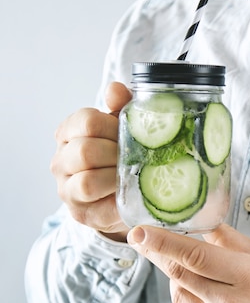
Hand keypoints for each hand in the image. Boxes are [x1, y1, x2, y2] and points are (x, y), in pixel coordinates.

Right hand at [51, 81, 131, 240]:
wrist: (120, 194)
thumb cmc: (119, 154)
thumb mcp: (121, 126)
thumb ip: (120, 106)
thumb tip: (115, 89)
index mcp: (69, 132)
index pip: (86, 121)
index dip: (112, 127)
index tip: (128, 134)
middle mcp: (61, 160)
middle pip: (85, 152)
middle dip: (116, 154)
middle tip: (135, 157)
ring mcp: (66, 189)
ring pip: (87, 181)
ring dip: (116, 177)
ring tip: (131, 175)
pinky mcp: (81, 212)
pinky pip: (99, 207)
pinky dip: (117, 199)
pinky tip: (130, 194)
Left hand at [127, 224, 249, 302]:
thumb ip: (230, 241)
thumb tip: (199, 223)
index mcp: (247, 276)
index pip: (194, 255)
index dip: (162, 242)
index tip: (138, 231)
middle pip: (178, 275)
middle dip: (159, 254)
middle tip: (146, 240)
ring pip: (176, 297)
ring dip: (178, 282)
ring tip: (200, 280)